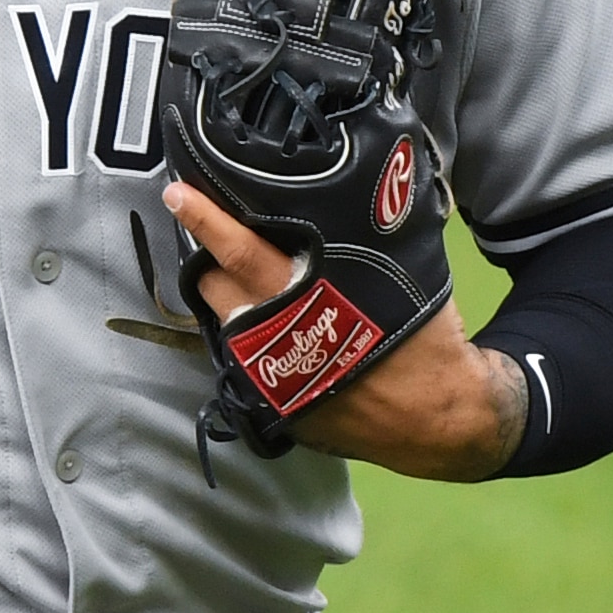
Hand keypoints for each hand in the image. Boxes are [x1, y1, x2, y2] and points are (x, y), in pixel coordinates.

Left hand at [160, 181, 525, 482]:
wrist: (436, 420)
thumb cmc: (426, 340)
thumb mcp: (398, 278)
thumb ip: (354, 246)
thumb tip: (333, 206)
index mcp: (306, 299)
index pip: (241, 252)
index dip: (207, 221)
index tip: (177, 192)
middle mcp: (275, 337)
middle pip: (213, 286)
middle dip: (207, 258)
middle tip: (216, 235)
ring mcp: (267, 375)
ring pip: (223, 322)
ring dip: (228, 299)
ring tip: (244, 279)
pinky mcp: (272, 403)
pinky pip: (243, 357)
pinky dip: (249, 336)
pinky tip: (269, 324)